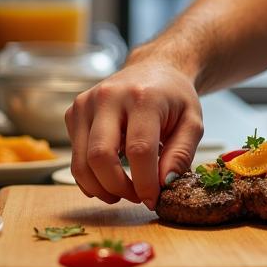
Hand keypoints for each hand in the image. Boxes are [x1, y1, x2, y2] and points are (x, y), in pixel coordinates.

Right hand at [65, 59, 202, 208]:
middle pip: (100, 157)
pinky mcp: (74, 112)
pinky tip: (111, 175)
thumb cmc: (174, 97)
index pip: (139, 150)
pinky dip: (90, 176)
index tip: (153, 199)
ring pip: (81, 162)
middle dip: (118, 188)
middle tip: (137, 197)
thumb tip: (164, 185)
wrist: (155, 67)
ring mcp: (86, 103)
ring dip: (102, 188)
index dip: (145, 183)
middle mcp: (109, 96)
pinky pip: (75, 157)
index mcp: (143, 96)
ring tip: (124, 191)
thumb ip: (182, 154)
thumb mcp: (192, 122)